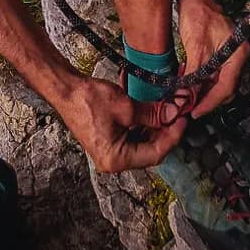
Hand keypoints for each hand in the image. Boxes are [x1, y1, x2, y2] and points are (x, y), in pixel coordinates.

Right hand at [58, 75, 188, 172]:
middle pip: (150, 149)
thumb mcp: (126, 107)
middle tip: (179, 111)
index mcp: (117, 159)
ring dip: (157, 124)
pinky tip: (154, 108)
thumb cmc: (88, 100)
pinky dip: (145, 122)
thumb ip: (153, 114)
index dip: (173, 135)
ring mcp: (111, 150)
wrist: (65, 90)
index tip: (183, 118)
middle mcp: (114, 160)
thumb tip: (174, 113)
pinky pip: (134, 135)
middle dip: (166, 129)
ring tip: (168, 107)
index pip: (155, 154)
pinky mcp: (109, 139)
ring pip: (143, 141)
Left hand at [175, 0, 249, 118]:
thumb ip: (195, 74)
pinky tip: (187, 84)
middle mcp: (236, 57)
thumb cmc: (198, 14)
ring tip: (185, 98)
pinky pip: (211, 74)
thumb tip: (187, 97)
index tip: (195, 111)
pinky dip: (200, 81)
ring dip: (201, 91)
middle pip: (224, 88)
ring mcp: (228, 55)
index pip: (227, 87)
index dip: (211, 102)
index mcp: (237, 54)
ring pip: (217, 82)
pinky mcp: (219, 53)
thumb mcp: (196, 46)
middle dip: (206, 99)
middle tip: (188, 108)